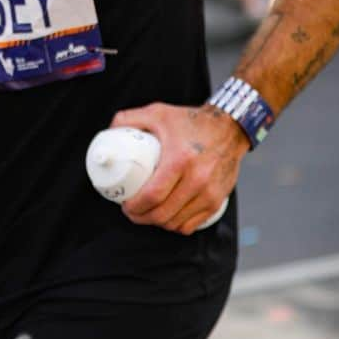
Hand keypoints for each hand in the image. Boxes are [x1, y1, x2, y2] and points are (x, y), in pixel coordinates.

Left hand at [110, 102, 248, 234]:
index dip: (135, 206)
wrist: (229, 128)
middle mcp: (198, 179)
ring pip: (177, 222)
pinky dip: (176, 225)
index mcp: (180, 159)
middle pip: (163, 213)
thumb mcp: (157, 112)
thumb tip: (109, 131)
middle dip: (142, 217)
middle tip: (132, 212)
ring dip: (158, 223)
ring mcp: (209, 193)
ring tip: (147, 214)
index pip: (153, 194)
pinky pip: (193, 224)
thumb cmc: (190, 121)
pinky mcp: (218, 201)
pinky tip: (167, 218)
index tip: (125, 205)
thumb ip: (129, 118)